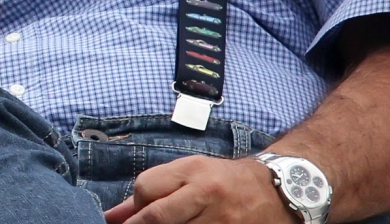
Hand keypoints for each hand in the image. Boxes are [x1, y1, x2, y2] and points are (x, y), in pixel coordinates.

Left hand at [102, 155, 295, 223]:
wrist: (277, 191)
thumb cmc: (223, 180)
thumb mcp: (189, 174)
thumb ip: (153, 191)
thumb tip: (112, 216)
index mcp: (192, 170)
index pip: (146, 188)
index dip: (136, 207)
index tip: (135, 216)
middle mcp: (206, 192)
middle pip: (157, 216)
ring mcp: (221, 219)